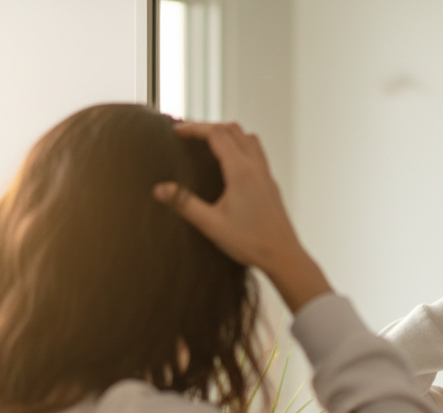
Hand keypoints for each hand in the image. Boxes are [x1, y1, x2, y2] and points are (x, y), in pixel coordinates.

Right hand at [153, 121, 328, 311]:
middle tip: (189, 135)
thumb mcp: (211, 224)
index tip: (176, 131)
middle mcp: (256, 167)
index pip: (216, 134)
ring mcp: (266, 175)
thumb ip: (184, 204)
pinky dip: (241, 146)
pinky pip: (257, 153)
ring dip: (228, 133)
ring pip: (248, 138)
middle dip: (209, 126)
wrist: (283, 256)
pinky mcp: (271, 185)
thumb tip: (159, 189)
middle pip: (233, 129)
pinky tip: (232, 164)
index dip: (194, 128)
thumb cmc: (250, 242)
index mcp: (241, 171)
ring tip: (209, 143)